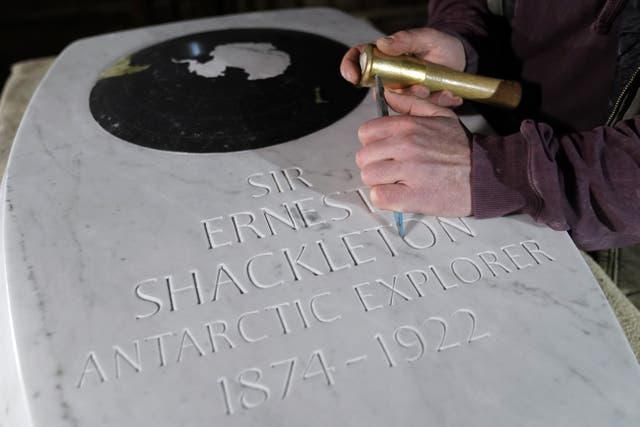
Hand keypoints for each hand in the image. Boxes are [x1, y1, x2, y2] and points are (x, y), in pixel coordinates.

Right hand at [340, 28, 465, 106]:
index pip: (357, 59)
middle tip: (422, 88)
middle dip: (401, 94)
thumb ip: (405, 39)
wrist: (459, 59)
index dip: (349, 67)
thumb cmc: (439, 46)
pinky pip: (420, 110)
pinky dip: (437, 103)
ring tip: (441, 90)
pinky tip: (450, 96)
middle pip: (378, 90)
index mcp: (384, 57)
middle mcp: (389, 77)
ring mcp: (401, 92)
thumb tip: (383, 43)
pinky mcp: (415, 104)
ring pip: (400, 104)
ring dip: (421, 100)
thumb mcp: (426, 37)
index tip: (352, 76)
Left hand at [355, 92, 471, 216]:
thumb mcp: (440, 115)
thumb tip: (387, 95)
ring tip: (396, 182)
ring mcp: (408, 172)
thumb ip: (410, 104)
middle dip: (374, 164)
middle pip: (364, 156)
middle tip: (390, 170)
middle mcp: (406, 146)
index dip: (372, 143)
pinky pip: (379, 197)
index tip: (383, 151)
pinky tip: (397, 195)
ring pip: (369, 177)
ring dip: (379, 182)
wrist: (487, 174)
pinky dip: (384, 199)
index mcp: (408, 126)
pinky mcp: (413, 196)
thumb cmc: (463, 148)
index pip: (366, 132)